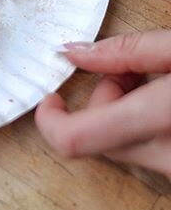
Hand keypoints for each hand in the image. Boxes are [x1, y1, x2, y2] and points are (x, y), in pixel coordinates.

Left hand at [35, 31, 170, 177]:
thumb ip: (127, 50)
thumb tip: (75, 52)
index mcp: (160, 118)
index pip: (76, 139)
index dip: (51, 120)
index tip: (50, 99)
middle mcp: (169, 159)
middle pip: (99, 138)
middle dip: (105, 99)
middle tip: (133, 71)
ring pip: (125, 146)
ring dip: (128, 114)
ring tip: (161, 84)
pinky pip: (150, 155)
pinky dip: (148, 129)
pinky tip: (168, 107)